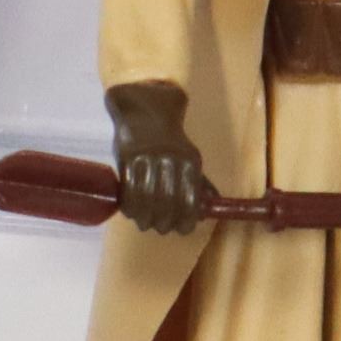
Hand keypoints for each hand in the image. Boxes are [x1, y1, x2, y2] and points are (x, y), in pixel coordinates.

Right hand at [105, 81, 207, 234]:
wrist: (144, 111)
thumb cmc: (168, 141)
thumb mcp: (188, 156)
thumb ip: (198, 181)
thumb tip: (211, 205)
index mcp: (190, 160)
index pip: (190, 199)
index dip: (186, 220)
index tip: (183, 230)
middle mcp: (171, 160)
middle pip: (168, 203)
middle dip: (165, 223)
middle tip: (161, 228)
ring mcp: (148, 158)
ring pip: (147, 200)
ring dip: (145, 218)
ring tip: (145, 224)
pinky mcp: (128, 158)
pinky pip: (128, 190)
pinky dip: (129, 206)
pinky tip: (130, 212)